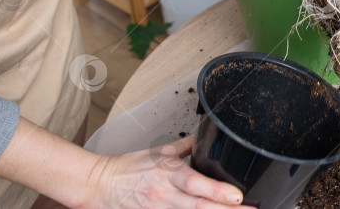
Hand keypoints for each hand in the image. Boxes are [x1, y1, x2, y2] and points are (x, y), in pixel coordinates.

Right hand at [86, 135, 251, 208]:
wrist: (102, 185)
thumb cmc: (131, 168)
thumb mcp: (160, 151)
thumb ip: (186, 146)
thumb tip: (205, 137)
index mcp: (169, 173)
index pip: (197, 184)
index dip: (218, 191)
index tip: (237, 196)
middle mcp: (165, 195)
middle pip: (199, 207)